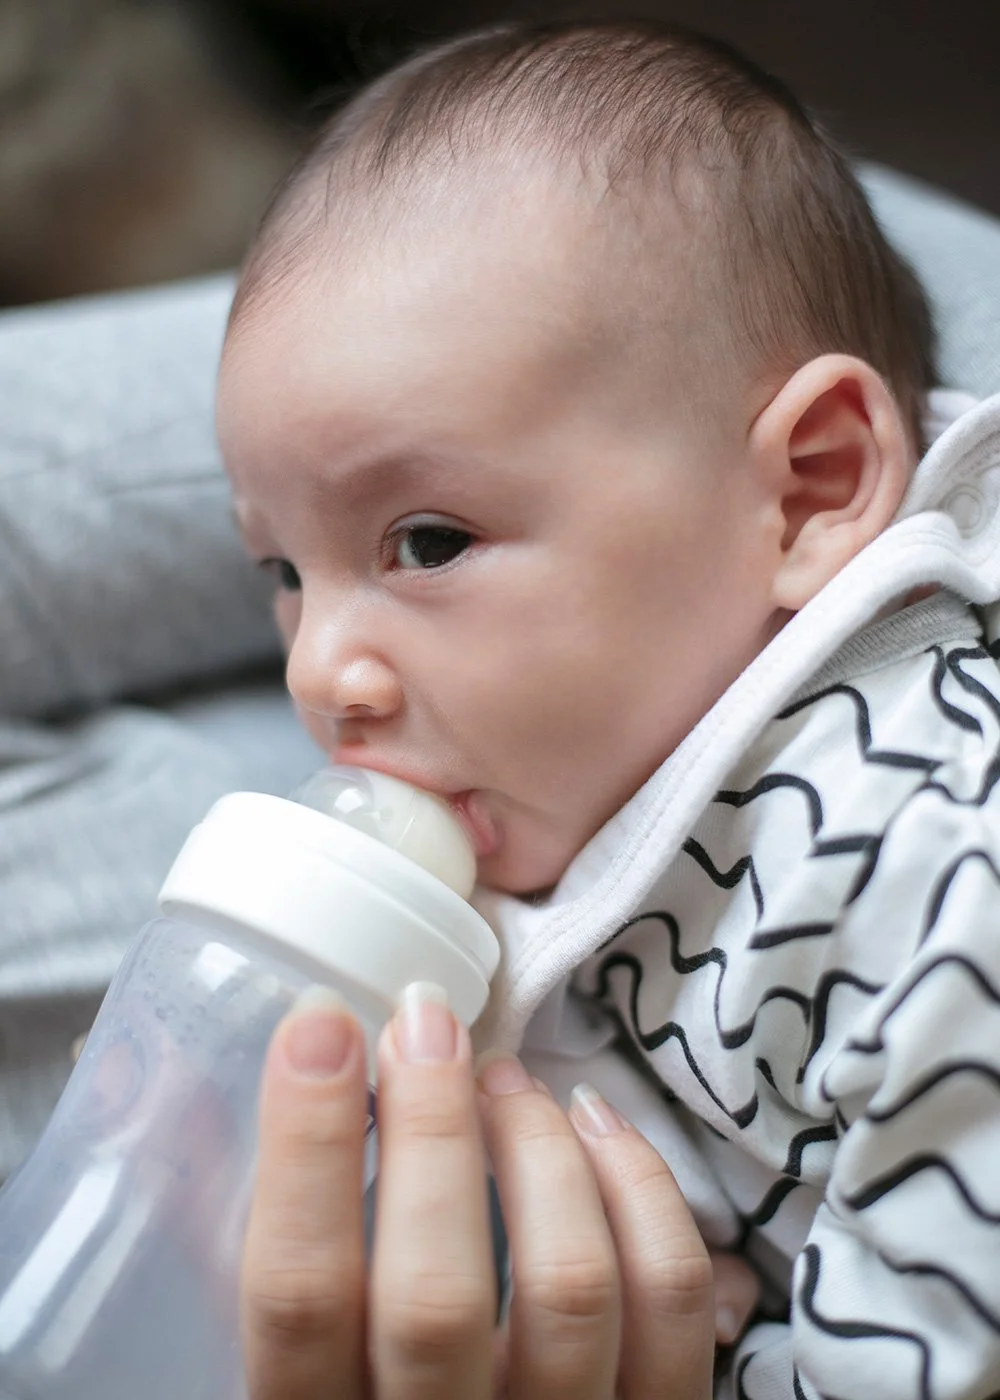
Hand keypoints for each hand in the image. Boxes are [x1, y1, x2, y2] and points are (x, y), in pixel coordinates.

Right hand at [242, 983, 757, 1398]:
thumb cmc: (353, 1393)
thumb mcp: (275, 1348)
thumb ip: (226, 1231)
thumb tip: (161, 1079)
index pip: (297, 1296)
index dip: (306, 1146)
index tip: (320, 1024)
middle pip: (435, 1291)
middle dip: (430, 1128)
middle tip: (423, 1022)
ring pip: (569, 1285)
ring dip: (537, 1148)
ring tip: (503, 1077)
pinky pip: (671, 1299)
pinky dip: (641, 1186)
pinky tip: (594, 1123)